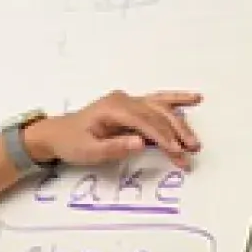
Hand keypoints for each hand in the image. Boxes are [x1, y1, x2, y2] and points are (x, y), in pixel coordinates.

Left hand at [24, 90, 202, 169]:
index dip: (162, 136)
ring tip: (195, 142)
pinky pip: (157, 102)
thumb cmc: (70, 143)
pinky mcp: (132, 106)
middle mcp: (123, 100)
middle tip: (191, 152)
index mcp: (112, 108)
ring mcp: (128, 101)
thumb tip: (140, 143)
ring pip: (161, 109)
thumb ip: (114, 147)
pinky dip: (176, 101)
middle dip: (176, 134)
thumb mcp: (87, 151)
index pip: (144, 122)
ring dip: (180, 124)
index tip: (176, 151)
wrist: (56, 133)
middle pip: (156, 115)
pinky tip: (194, 98)